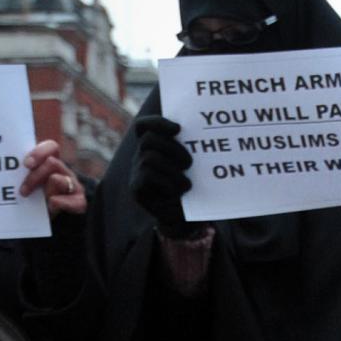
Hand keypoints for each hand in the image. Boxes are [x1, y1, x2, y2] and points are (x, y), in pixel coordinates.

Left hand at [19, 140, 86, 215]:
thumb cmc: (28, 198)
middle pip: (53, 163)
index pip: (51, 147)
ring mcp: (72, 185)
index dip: (39, 153)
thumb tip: (7, 170)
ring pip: (61, 180)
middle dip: (35, 176)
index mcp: (49, 161)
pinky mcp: (79, 201)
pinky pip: (76, 202)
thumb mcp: (23, 184)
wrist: (39, 220)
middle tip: (23, 190)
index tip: (26, 164)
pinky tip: (52, 204)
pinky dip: (63, 202)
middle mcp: (63, 171)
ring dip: (45, 189)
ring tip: (34, 201)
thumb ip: (19, 174)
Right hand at [129, 113, 191, 231]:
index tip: (178, 128)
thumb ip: (192, 149)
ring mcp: (136, 172)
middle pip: (148, 139)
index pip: (144, 126)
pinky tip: (178, 192)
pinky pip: (147, 175)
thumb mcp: (195, 166)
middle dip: (172, 148)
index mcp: (154, 147)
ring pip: (149, 158)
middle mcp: (141, 156)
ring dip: (172, 170)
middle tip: (189, 164)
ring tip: (187, 184)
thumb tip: (204, 134)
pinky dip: (166, 183)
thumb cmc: (194, 188)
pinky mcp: (136, 188)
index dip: (157, 122)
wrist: (187, 218)